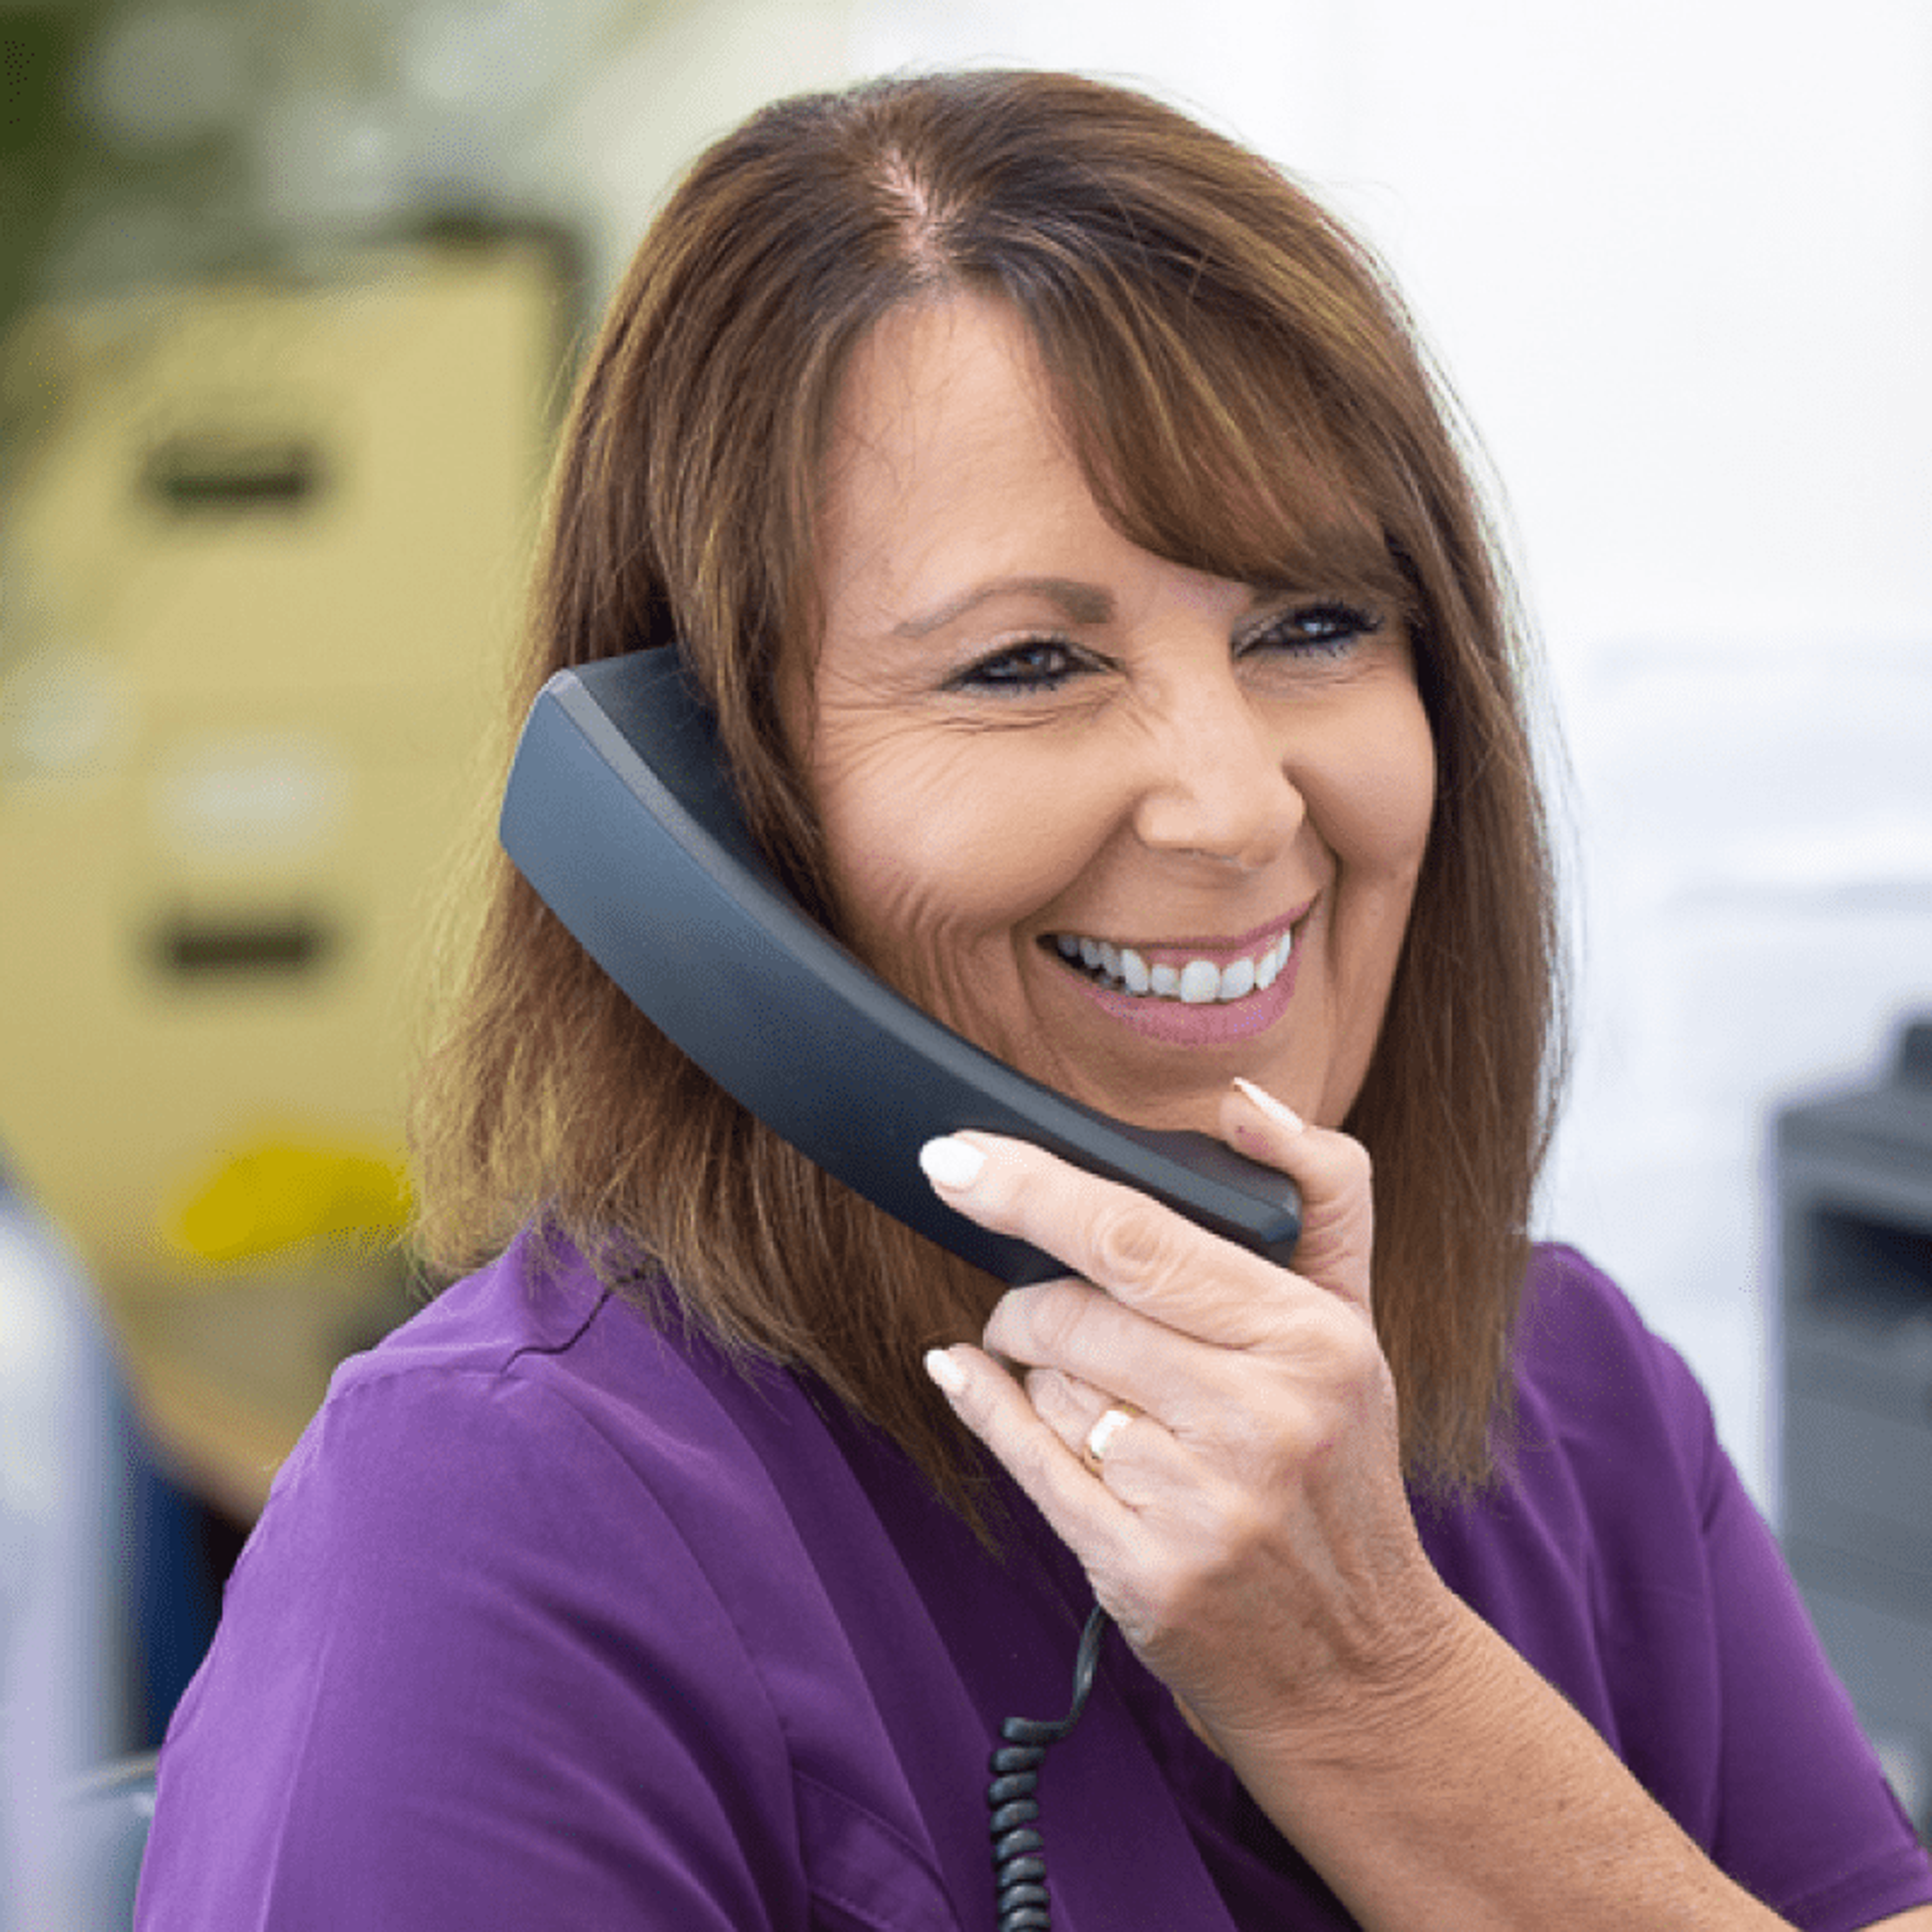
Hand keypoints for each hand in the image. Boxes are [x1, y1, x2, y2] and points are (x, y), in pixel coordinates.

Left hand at [922, 1079, 1459, 1757]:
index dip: (1031, 1189)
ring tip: (1093, 1395)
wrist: (1358, 1666)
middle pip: (1071, 1313)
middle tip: (1043, 1315)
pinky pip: (1024, 1458)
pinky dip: (983, 1407)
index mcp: (1311, 1340)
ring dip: (1039, 1375)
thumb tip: (1244, 1103)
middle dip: (1032, 1305)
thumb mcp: (1353, 1329)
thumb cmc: (1338, 1472)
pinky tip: (967, 1378)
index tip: (956, 1157)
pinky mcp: (1143, 1573)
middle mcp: (1262, 1420)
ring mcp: (1199, 1504)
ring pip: (1047, 1385)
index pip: (1137, 1239)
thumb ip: (1318, 1196)